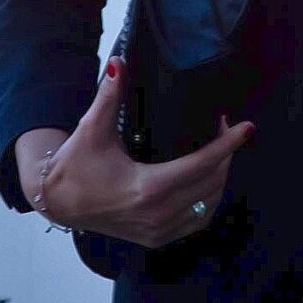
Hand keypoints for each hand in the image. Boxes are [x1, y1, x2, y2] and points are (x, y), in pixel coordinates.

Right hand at [14, 58, 252, 247]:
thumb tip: (119, 63)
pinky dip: (209, 199)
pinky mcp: (156, 239)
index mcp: (146, 189)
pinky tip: (209, 179)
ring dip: (220, 175)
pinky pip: (198, 221)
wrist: (56, 204)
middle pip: (212, 181)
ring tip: (218, 150)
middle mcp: (156, 214)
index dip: (228, 144)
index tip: (247, 127)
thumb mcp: (91, 130)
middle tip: (223, 129)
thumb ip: (109, 97)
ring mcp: (158, 231)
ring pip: (209, 203)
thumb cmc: (74, 167)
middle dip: (225, 153)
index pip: (201, 164)